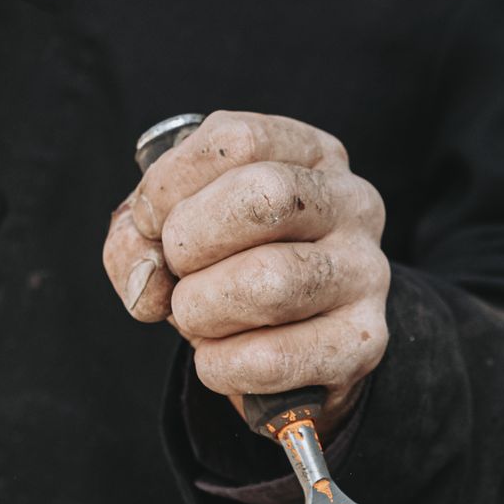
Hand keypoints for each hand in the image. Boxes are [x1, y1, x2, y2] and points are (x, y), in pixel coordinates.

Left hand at [102, 112, 390, 435]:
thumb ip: (137, 240)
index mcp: (311, 153)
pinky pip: (273, 358)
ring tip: (195, 317)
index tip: (150, 221)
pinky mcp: (362, 343)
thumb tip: (148, 278)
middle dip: (190, 242)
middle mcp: (353, 202)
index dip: (170, 184)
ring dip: (200, 308)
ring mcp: (366, 272)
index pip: (238, 139)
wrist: (286, 347)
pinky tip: (219, 356)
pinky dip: (219, 364)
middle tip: (176, 271)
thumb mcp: (171, 232)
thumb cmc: (225, 268)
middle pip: (264, 197)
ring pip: (270, 282)